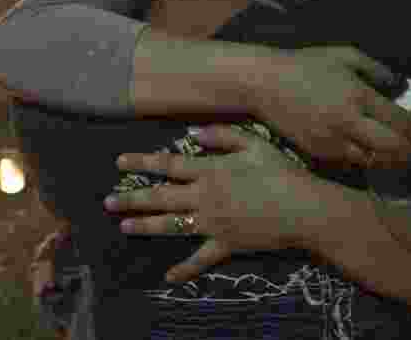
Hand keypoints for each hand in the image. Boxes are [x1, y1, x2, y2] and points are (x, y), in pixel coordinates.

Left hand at [106, 125, 319, 281]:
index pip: (167, 165)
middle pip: (160, 197)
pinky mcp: (225, 245)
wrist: (303, 209)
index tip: (118, 162)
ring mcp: (212, 223)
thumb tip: (194, 133)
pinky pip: (200, 259)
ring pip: (170, 225)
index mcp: (209, 171)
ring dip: (144, 226)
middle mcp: (203, 197)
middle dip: (131, 199)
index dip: (141, 162)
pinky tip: (167, 276)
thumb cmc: (281, 173)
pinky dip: (183, 269)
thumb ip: (222, 136)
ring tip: (123, 227)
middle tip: (106, 202)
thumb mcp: (254, 144)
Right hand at [255, 46, 410, 168]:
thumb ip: (376, 70)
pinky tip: (370, 156)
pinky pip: (349, 163)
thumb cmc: (304, 65)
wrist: (263, 83)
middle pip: (392, 148)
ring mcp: (331, 139)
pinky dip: (364, 162)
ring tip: (399, 159)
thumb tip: (401, 86)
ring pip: (372, 161)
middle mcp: (347, 121)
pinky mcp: (317, 151)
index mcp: (357, 95)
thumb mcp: (343, 55)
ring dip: (389, 162)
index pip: (400, 122)